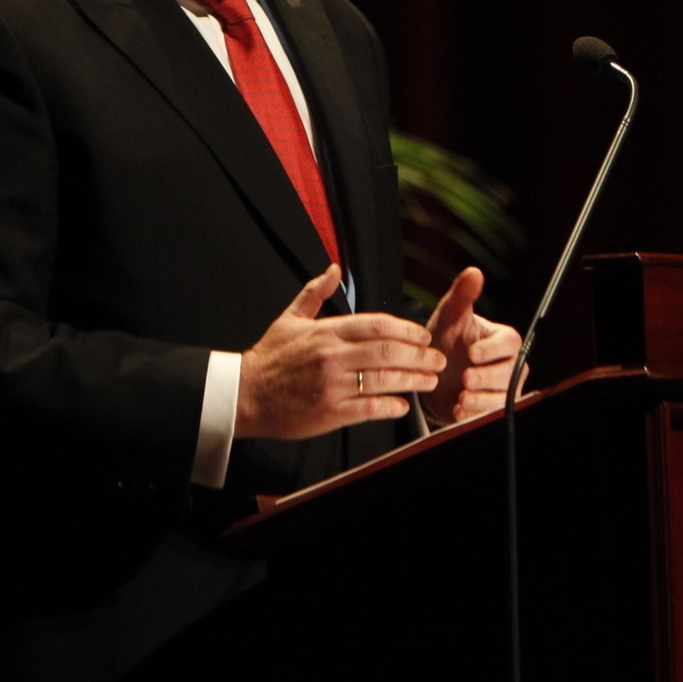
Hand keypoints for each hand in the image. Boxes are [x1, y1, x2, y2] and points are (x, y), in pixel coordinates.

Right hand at [236, 265, 445, 439]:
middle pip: (388, 351)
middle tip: (437, 359)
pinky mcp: (330, 412)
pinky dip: (391, 406)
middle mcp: (333, 356)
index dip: (406, 330)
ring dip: (413, 379)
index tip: (423, 336)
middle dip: (419, 355)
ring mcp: (332, 385)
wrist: (245, 394)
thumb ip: (316, 292)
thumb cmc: (270, 358)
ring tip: (430, 381)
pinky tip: (403, 404)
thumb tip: (334, 269)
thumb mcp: (290, 318)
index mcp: (327, 332)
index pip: (377, 325)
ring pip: (384, 379)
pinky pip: (369, 408)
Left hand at [423, 267, 524, 423]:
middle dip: (487, 377)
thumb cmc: (447, 340)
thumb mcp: (449, 317)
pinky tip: (458, 413)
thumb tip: (473, 272)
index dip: (492, 349)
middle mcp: (508, 365)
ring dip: (482, 401)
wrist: (433, 373)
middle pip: (509, 373)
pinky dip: (474, 416)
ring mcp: (501, 389)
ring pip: (502, 398)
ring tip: (461, 400)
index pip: (509, 343)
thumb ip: (462, 296)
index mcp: (502, 340)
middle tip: (465, 378)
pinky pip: (490, 415)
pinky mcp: (491, 409)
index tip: (472, 353)